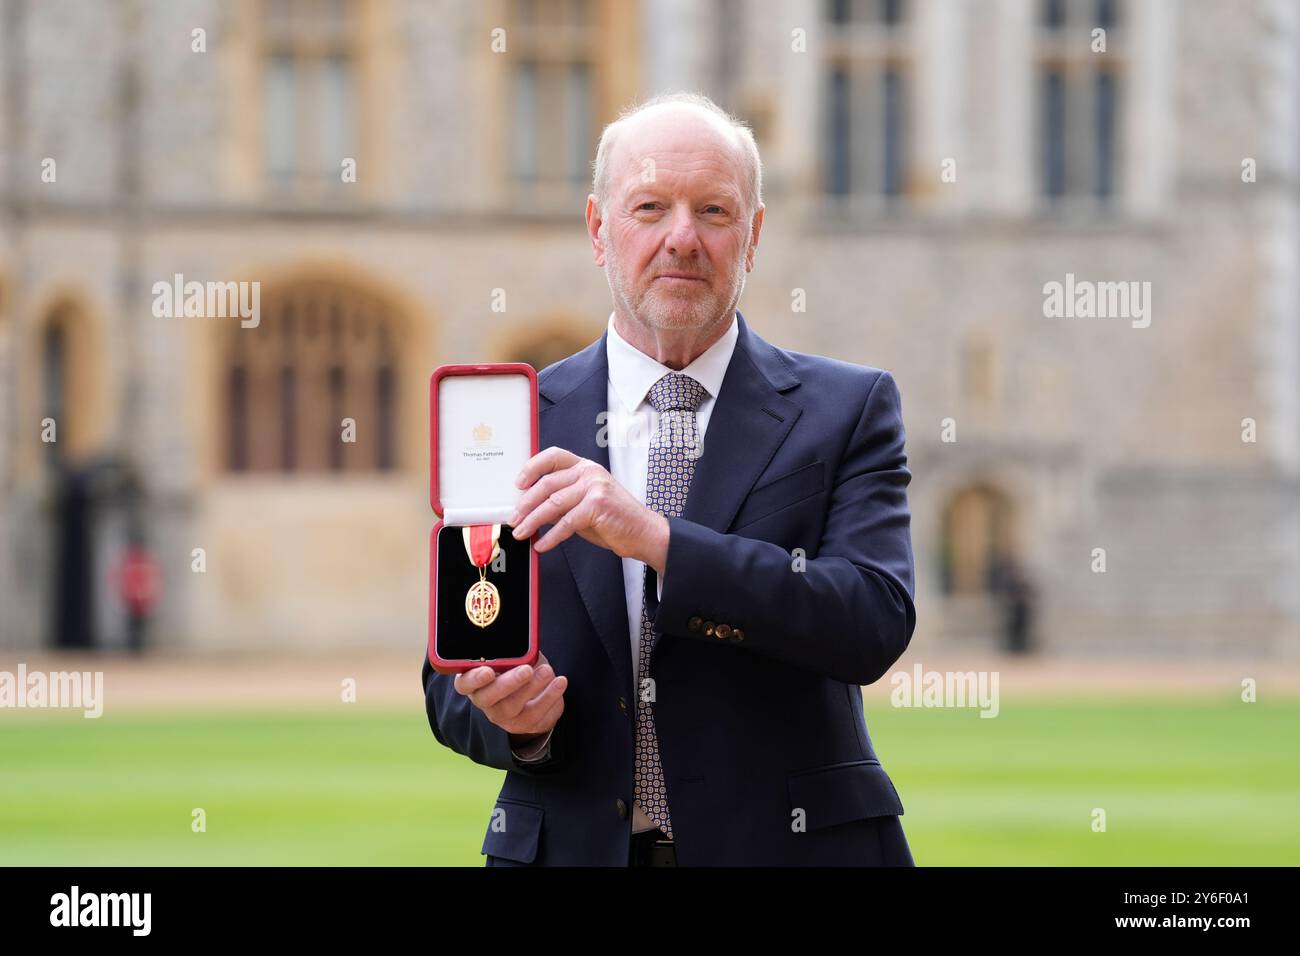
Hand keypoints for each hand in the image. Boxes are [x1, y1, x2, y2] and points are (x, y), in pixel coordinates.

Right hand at [453, 651, 567, 739]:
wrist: (536, 693)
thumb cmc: (518, 666)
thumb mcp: (512, 656)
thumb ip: (510, 650)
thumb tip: (521, 636)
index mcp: (475, 681)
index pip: (464, 684)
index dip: (473, 679)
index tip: (488, 671)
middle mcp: (484, 700)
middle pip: (488, 698)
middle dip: (508, 683)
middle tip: (526, 670)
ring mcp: (502, 715)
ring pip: (512, 707)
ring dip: (532, 688)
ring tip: (547, 671)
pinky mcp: (523, 724)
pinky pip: (535, 714)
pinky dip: (550, 696)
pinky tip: (559, 682)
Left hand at [509, 446, 669, 573]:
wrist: (643, 532)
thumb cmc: (615, 519)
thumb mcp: (584, 504)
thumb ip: (562, 501)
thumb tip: (532, 508)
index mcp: (585, 467)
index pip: (553, 457)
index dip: (532, 468)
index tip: (518, 484)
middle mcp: (589, 472)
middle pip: (547, 484)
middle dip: (526, 504)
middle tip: (514, 518)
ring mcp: (594, 487)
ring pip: (553, 504)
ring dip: (532, 521)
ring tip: (521, 532)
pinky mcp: (597, 505)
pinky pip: (566, 522)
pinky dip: (551, 537)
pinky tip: (542, 544)